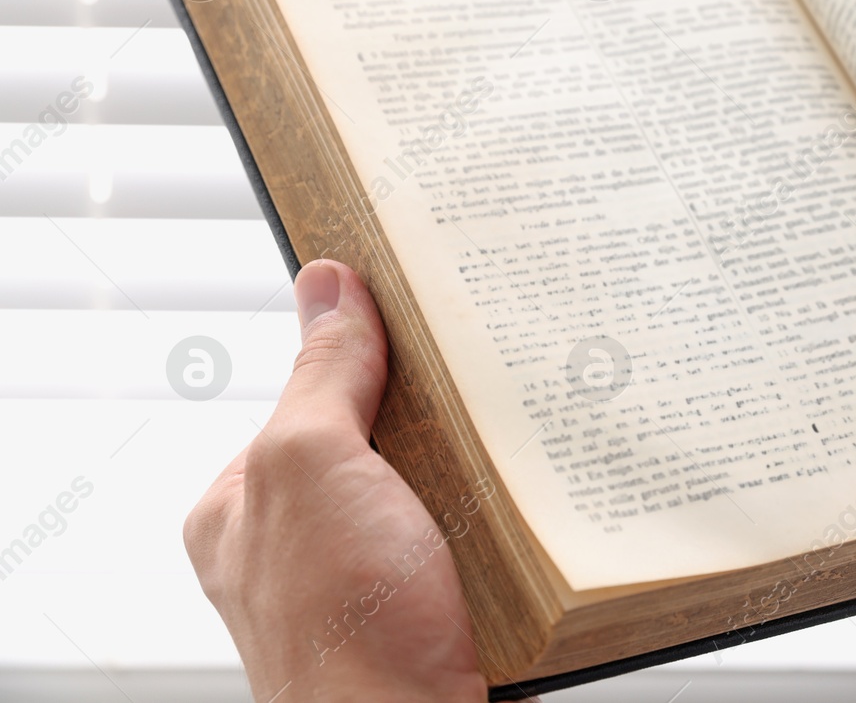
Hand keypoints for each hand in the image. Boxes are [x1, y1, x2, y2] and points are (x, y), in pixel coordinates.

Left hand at [184, 260, 490, 701]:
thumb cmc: (343, 640)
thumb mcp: (311, 471)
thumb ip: (319, 376)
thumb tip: (327, 285)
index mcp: (250, 505)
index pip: (311, 390)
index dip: (361, 343)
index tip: (414, 300)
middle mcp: (308, 541)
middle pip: (383, 431)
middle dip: (434, 407)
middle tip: (480, 376)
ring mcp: (378, 576)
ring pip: (443, 481)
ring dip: (486, 462)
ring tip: (518, 438)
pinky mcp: (444, 602)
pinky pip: (486, 529)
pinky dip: (514, 511)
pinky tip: (535, 497)